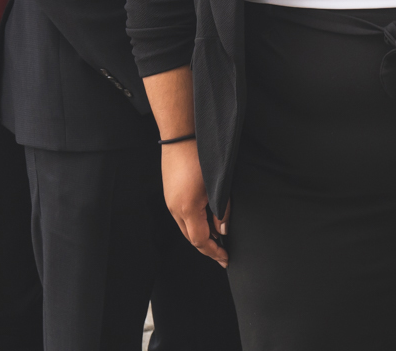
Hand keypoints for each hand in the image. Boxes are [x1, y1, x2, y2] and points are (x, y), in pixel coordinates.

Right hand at [160, 140, 228, 265]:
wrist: (181, 136)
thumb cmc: (201, 156)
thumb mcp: (218, 184)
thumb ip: (221, 209)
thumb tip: (223, 230)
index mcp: (187, 208)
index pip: (200, 240)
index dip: (214, 251)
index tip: (225, 259)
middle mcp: (175, 208)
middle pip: (191, 237)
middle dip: (207, 248)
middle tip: (222, 254)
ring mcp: (170, 201)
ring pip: (185, 228)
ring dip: (200, 236)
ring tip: (216, 240)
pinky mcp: (170, 194)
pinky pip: (181, 216)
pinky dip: (194, 224)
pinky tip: (205, 221)